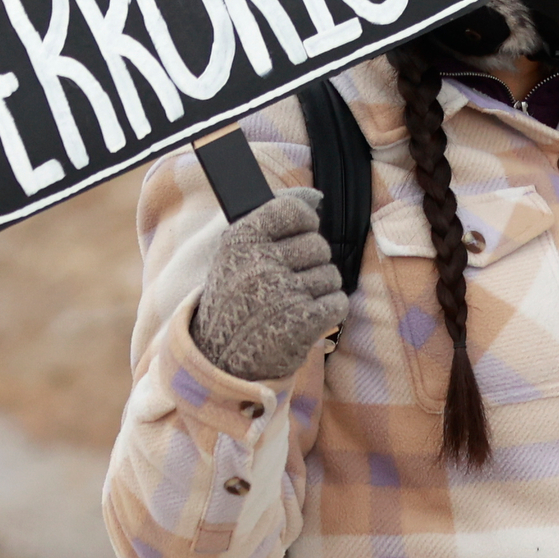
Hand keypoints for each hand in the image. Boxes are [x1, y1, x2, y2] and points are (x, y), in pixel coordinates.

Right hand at [189, 192, 347, 381]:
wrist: (220, 360)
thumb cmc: (236, 299)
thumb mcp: (239, 254)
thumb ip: (273, 217)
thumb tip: (316, 197)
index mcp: (240, 241)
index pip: (293, 210)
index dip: (303, 221)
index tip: (297, 234)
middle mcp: (260, 264)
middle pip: (318, 245)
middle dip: (310, 264)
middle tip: (284, 283)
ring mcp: (281, 293)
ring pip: (330, 274)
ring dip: (318, 291)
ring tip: (289, 304)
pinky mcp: (302, 322)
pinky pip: (337, 302)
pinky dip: (327, 312)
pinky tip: (303, 319)